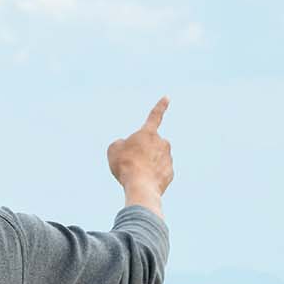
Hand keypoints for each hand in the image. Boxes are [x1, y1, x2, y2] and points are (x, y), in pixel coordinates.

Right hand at [107, 97, 173, 213]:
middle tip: (132, 162)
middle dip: (143, 151)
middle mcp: (162, 143)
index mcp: (148, 133)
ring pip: (155, 159)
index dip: (160, 106)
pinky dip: (151, 176)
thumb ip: (120, 143)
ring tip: (136, 173)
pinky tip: (144, 181)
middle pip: (150, 145)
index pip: (155, 116)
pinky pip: (158, 172)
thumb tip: (127, 146)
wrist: (140, 186)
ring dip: (146, 164)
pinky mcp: (170, 173)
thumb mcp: (114, 150)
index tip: (167, 97)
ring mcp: (168, 158)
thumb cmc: (126, 165)